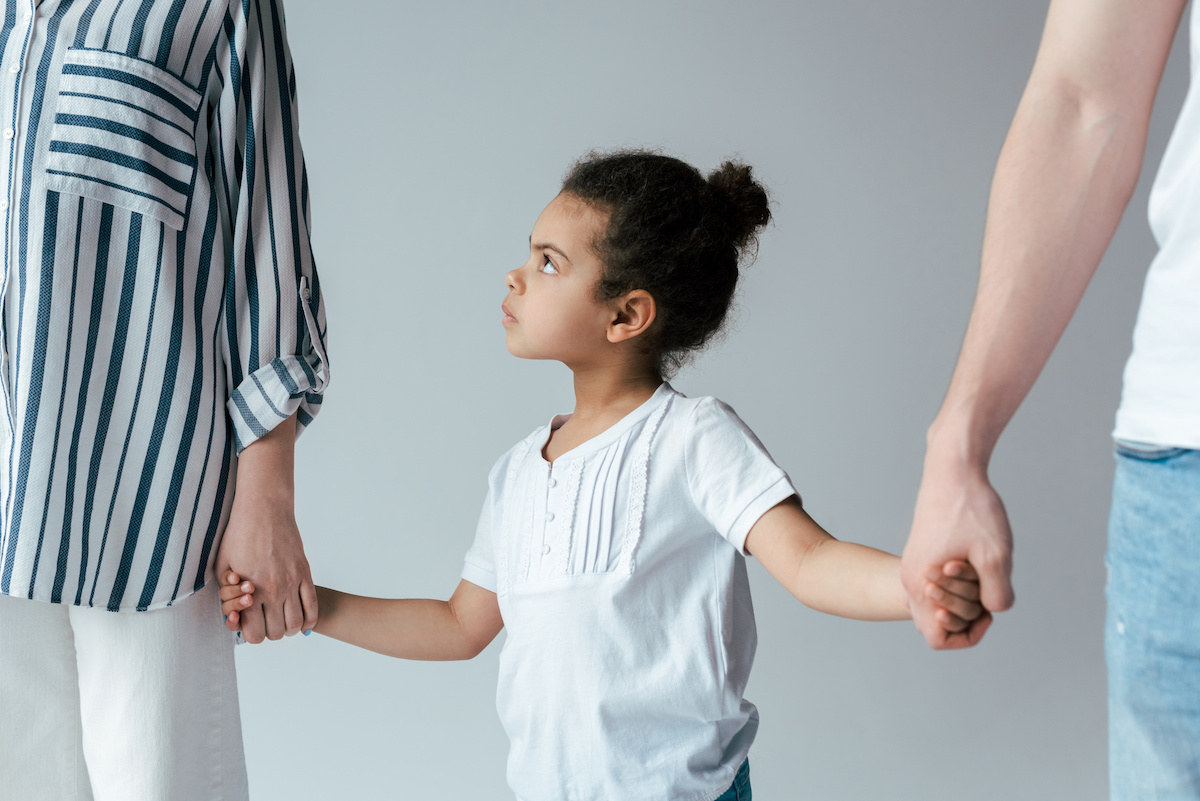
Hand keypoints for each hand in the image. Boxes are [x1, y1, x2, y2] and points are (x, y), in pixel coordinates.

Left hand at [214, 492, 316, 642]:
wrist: (264, 509)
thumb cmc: (238, 535)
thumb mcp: (222, 567)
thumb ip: (226, 595)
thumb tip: (235, 616)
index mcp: (251, 591)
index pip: (254, 633)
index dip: (250, 633)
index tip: (248, 623)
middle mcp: (274, 590)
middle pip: (276, 633)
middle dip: (268, 632)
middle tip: (264, 621)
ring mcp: (292, 582)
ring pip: (295, 624)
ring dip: (287, 628)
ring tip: (280, 620)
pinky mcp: (305, 573)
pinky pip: (312, 606)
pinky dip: (309, 621)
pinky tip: (302, 623)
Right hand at [901, 459, 1012, 648]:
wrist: (952, 470)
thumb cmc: (971, 509)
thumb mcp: (995, 555)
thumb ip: (996, 595)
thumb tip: (992, 611)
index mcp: (921, 585)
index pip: (937, 639)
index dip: (966, 636)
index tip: (988, 613)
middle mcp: (910, 579)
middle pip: (937, 624)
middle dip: (968, 614)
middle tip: (986, 582)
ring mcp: (913, 566)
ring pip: (937, 603)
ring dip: (962, 597)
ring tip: (981, 569)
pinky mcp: (921, 554)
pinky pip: (936, 585)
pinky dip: (957, 582)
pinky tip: (974, 560)